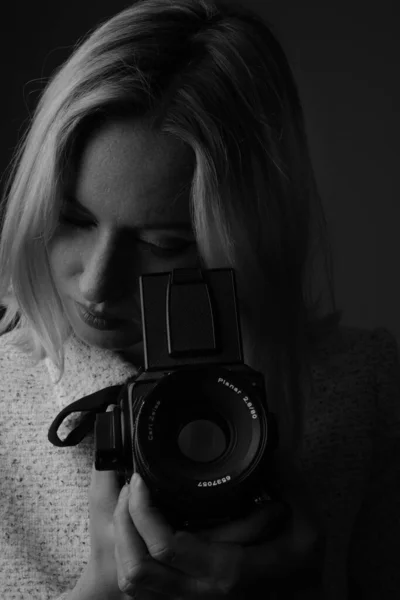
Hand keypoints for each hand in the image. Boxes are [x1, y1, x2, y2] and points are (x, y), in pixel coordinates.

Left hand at [82, 453, 324, 598]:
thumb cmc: (304, 572)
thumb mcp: (309, 527)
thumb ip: (288, 484)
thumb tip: (266, 452)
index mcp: (227, 571)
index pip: (165, 545)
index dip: (143, 511)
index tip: (141, 479)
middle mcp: (202, 595)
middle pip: (137, 568)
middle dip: (123, 522)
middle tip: (130, 489)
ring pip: (135, 583)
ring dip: (123, 542)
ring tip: (129, 507)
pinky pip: (143, 593)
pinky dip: (131, 561)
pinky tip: (137, 535)